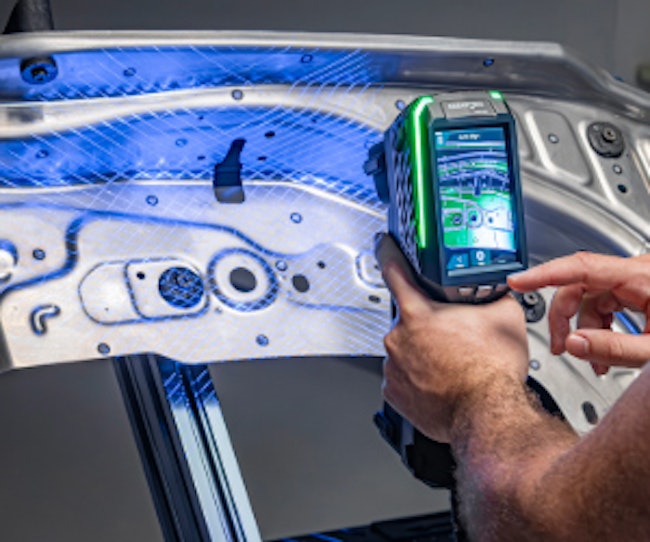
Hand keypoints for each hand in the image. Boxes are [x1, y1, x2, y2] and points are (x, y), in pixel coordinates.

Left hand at [376, 235, 528, 442]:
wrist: (489, 415)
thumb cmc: (492, 372)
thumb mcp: (504, 316)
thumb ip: (492, 295)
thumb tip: (495, 288)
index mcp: (418, 313)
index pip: (394, 270)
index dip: (387, 251)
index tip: (382, 243)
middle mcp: (398, 337)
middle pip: (408, 318)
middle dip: (427, 324)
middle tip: (452, 337)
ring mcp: (393, 366)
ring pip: (405, 349)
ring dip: (422, 352)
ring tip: (450, 364)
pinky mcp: (393, 391)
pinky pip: (402, 376)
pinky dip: (416, 377)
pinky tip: (438, 380)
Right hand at [508, 251, 649, 372]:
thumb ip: (615, 348)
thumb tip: (573, 343)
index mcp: (641, 276)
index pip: (580, 267)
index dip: (543, 274)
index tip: (517, 282)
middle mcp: (637, 272)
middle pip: (579, 287)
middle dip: (564, 319)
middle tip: (560, 347)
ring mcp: (637, 280)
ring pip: (590, 298)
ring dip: (583, 329)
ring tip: (592, 361)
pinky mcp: (640, 291)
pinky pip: (606, 304)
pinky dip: (599, 327)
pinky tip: (604, 350)